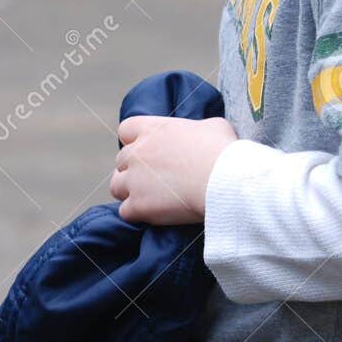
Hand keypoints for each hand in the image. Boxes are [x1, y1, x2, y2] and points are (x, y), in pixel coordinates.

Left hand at [109, 115, 238, 224]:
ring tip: (147, 198)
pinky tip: (154, 215)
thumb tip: (204, 135)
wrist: (225, 180)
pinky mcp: (139, 205)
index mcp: (151, 129)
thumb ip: (199, 129)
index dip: (135, 141)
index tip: (149, 150)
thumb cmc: (224, 151)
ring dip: (129, 191)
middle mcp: (137, 152)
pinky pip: (126, 212)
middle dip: (135, 169)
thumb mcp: (214, 127)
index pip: (126, 130)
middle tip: (154, 179)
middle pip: (122, 161)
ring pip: (116, 186)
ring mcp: (135, 179)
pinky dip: (137, 214)